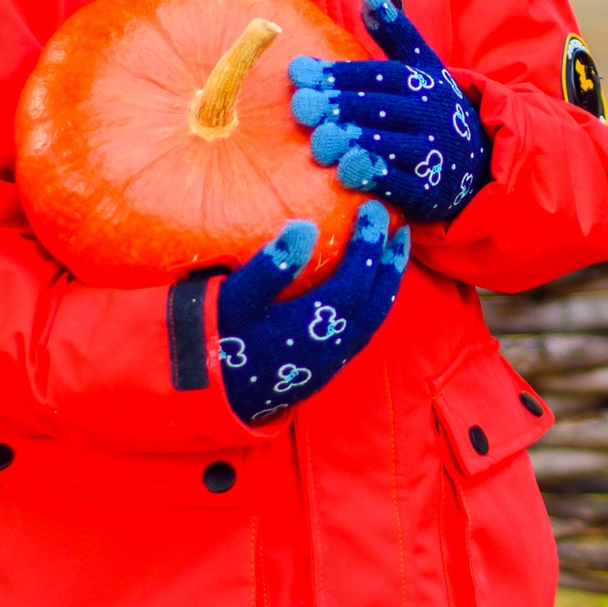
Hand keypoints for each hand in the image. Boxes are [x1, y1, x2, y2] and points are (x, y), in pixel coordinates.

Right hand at [215, 202, 410, 425]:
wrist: (208, 395)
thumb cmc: (217, 340)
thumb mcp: (235, 300)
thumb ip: (270, 266)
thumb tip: (305, 228)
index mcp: (312, 327)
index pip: (354, 282)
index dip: (367, 246)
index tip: (373, 210)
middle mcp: (330, 347)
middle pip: (374, 303)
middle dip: (390, 265)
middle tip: (399, 229)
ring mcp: (329, 361)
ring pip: (371, 321)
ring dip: (385, 286)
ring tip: (391, 255)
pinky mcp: (323, 369)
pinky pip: (360, 333)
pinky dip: (371, 306)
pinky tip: (365, 290)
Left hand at [287, 0, 491, 225]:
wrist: (477, 163)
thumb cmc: (434, 108)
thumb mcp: (422, 66)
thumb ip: (392, 29)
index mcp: (424, 81)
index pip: (379, 74)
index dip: (340, 74)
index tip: (300, 73)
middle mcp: (431, 115)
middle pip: (382, 107)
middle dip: (341, 106)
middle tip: (303, 106)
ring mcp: (434, 154)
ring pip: (392, 143)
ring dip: (356, 139)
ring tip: (321, 138)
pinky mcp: (431, 191)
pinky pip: (403, 183)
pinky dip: (377, 175)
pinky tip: (347, 170)